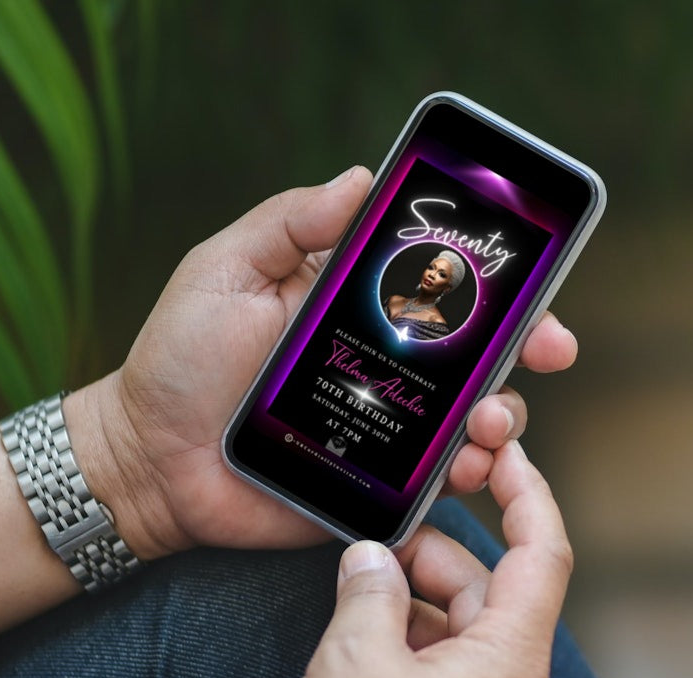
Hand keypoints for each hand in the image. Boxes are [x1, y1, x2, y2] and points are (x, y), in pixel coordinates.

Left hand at [65, 167, 577, 558]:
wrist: (146, 459)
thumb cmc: (177, 359)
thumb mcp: (224, 271)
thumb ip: (289, 222)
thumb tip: (362, 175)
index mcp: (353, 306)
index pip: (441, 288)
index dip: (499, 284)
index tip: (536, 285)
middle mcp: (379, 364)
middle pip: (476, 354)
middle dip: (527, 349)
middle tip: (546, 351)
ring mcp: (380, 427)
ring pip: (469, 420)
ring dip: (503, 415)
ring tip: (489, 421)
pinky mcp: (370, 486)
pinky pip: (432, 485)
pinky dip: (464, 477)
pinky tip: (466, 469)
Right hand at [275, 442, 571, 677]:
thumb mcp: (355, 657)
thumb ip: (369, 590)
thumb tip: (369, 560)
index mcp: (510, 660)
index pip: (543, 553)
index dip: (529, 493)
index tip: (506, 453)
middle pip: (491, 593)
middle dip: (435, 558)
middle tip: (377, 543)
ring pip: (466, 634)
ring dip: (417, 605)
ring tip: (358, 597)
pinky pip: (450, 674)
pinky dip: (414, 646)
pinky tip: (366, 648)